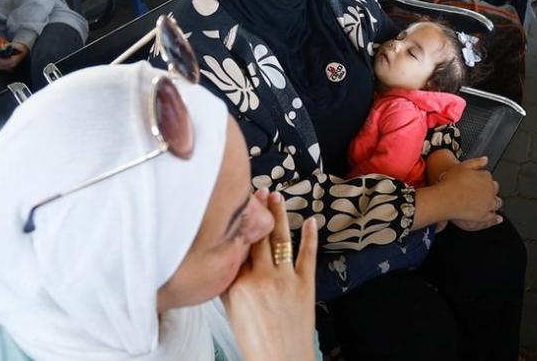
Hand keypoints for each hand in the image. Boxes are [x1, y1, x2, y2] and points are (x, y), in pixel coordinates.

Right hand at [224, 191, 317, 360]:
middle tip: (257, 191)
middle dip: (257, 210)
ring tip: (276, 197)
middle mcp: (261, 277)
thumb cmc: (254, 341)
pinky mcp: (305, 285)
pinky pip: (307, 255)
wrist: (280, 360)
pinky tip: (311, 221)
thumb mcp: (231, 310)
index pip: (237, 243)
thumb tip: (225, 261)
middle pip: (257, 235)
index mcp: (238, 283)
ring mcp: (285, 280)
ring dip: (279, 215)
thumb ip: (228, 283)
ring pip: (280, 239)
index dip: (238, 221)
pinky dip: (310, 237)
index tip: (237, 202)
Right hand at [430, 157, 502, 224]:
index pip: (488, 177)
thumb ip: (476, 162)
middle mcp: (490, 191)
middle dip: (489, 190)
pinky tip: (495, 217)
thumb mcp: (462, 166)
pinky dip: (494, 217)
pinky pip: (493, 217)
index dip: (482, 179)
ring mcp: (488, 204)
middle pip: (494, 189)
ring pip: (497, 203)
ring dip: (494, 202)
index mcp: (486, 178)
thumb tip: (486, 159)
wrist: (444, 199)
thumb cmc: (450, 183)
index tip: (476, 181)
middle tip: (479, 191)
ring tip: (487, 202)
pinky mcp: (484, 215)